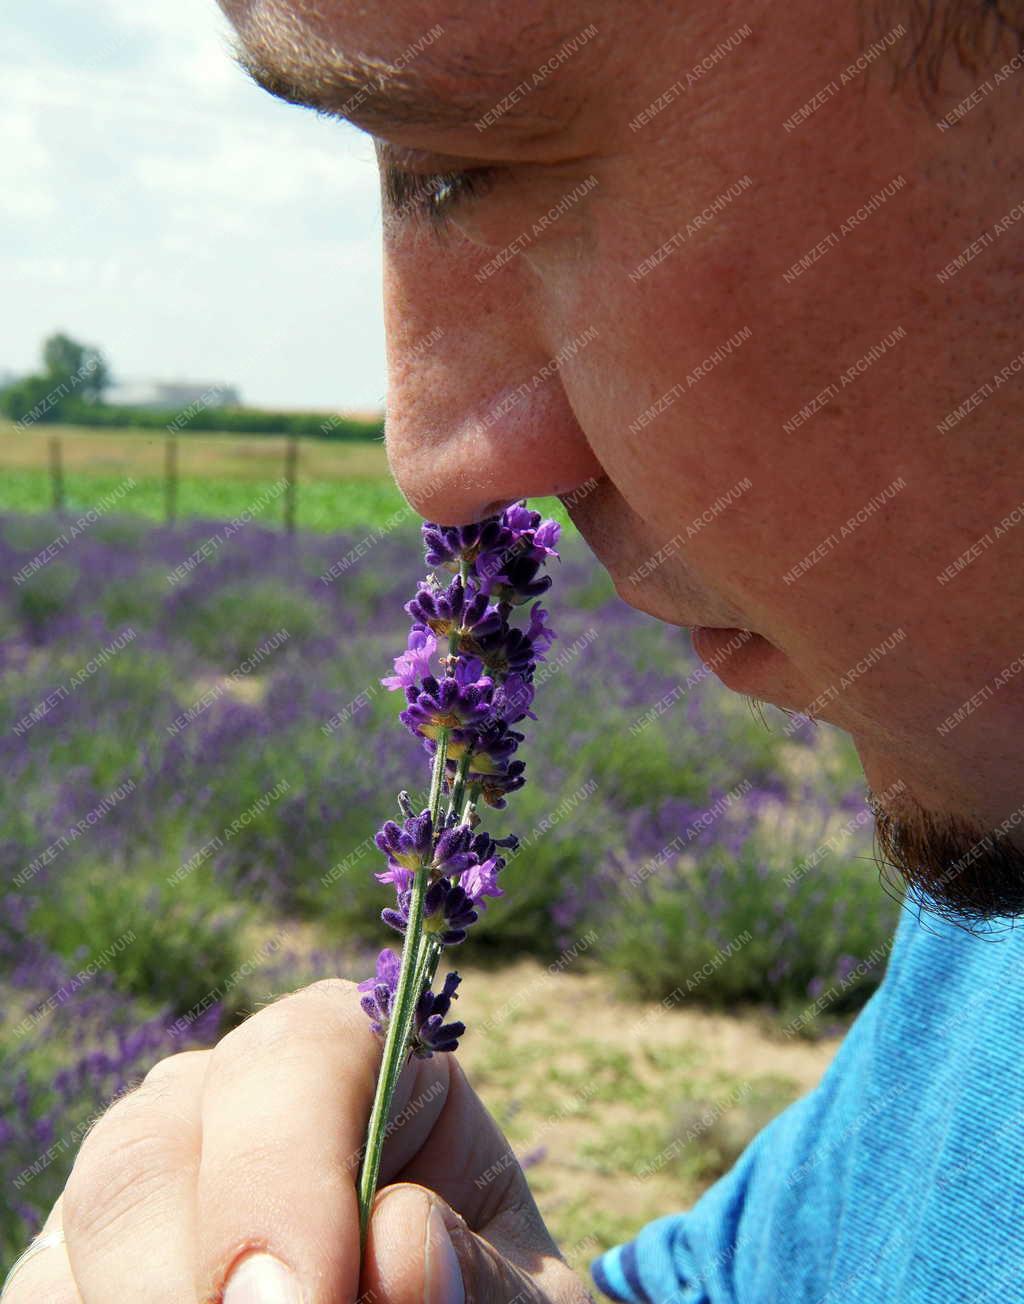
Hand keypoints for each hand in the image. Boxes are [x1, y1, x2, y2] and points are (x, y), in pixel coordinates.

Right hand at [4, 980, 593, 1302]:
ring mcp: (143, 1176)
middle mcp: (227, 1095)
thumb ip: (482, 1277)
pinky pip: (47, 1296)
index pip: (299, 1054)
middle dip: (192, 1272)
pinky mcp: (80, 1265)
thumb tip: (397, 1244)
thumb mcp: (521, 1298)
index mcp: (356, 1060)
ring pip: (89, 1222)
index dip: (285, 1168)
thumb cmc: (482, 1298)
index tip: (307, 1300)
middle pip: (155, 1141)